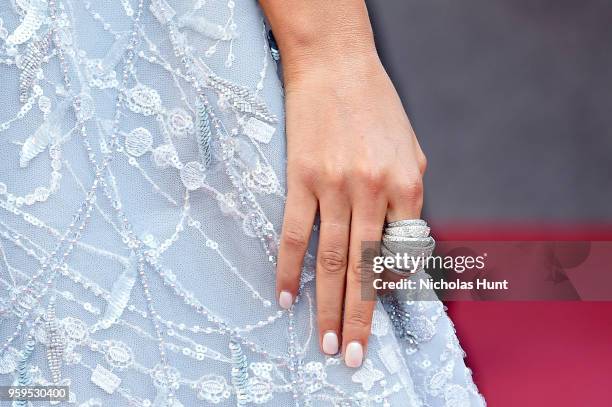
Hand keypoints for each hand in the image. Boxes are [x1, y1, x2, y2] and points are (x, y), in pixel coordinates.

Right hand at [275, 53, 426, 367]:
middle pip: (367, 269)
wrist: (335, 65)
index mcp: (406, 185)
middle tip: (351, 356)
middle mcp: (372, 191)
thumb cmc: (376, 106)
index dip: (390, 286)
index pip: (402, 253)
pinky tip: (284, 297)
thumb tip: (399, 241)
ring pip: (332, 261)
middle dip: (360, 319)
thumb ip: (409, 196)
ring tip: (324, 342)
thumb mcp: (410, 149)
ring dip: (327, 306)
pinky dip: (287, 269)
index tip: (378, 308)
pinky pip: (293, 234)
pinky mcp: (300, 179)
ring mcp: (334, 186)